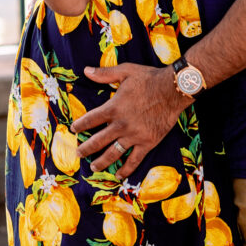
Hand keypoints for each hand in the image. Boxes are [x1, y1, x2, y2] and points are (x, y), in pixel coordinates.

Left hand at [71, 63, 185, 178]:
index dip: (80, 125)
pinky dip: (126, 169)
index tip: (73, 129)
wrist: (172, 90)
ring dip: (101, 161)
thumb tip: (86, 71)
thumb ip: (104, 74)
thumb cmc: (149, 79)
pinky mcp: (147, 143)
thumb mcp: (125, 71)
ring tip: (93, 167)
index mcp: (114, 108)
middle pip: (98, 140)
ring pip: (113, 153)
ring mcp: (134, 136)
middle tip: (78, 153)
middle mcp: (121, 125)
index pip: (91, 119)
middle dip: (86, 148)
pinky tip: (118, 175)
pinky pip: (134, 160)